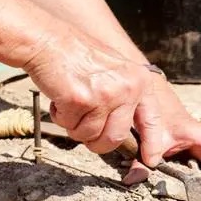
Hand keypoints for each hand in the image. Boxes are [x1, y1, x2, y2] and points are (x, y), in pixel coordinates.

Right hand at [23, 37, 153, 154]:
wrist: (49, 41)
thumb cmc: (77, 56)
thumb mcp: (115, 70)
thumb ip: (125, 97)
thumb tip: (127, 132)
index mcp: (139, 80)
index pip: (151, 120)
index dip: (151, 144)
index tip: (150, 159)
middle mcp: (127, 88)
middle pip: (116, 138)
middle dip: (98, 143)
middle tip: (85, 133)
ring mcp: (105, 95)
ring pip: (90, 136)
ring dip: (75, 127)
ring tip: (71, 104)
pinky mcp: (81, 100)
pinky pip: (70, 127)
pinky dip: (61, 117)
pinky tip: (60, 97)